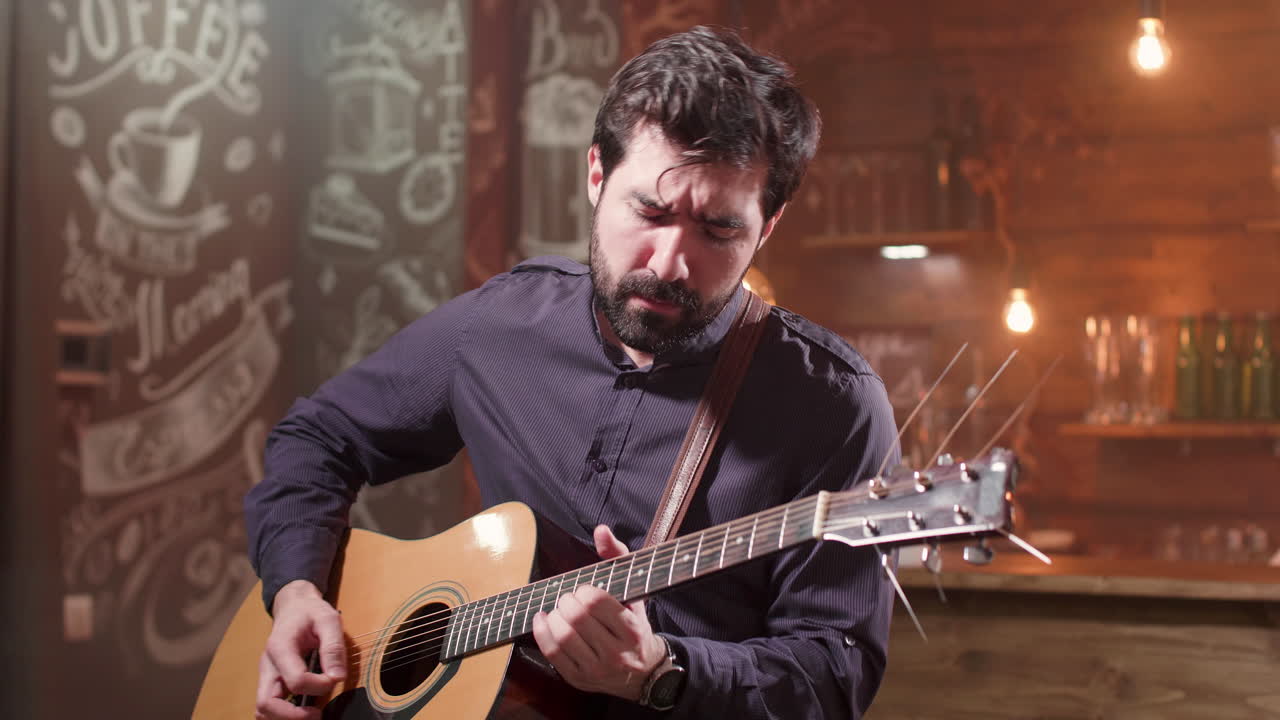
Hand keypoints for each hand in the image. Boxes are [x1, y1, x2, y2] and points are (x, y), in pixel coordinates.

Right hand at [254, 580, 346, 719]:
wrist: (294, 606)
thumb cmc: (311, 612)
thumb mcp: (328, 619)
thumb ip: (333, 647)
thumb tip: (337, 677)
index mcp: (280, 647)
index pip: (295, 680)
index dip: (318, 686)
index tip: (334, 678)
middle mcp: (268, 664)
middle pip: (266, 703)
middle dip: (292, 716)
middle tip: (317, 714)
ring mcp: (267, 674)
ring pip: (263, 709)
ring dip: (285, 717)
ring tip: (311, 714)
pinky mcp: (271, 680)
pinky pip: (270, 704)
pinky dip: (283, 713)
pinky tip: (303, 709)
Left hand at [531, 525, 667, 700]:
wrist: (643, 673)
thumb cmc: (635, 625)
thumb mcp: (635, 591)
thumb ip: (617, 556)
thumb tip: (600, 530)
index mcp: (632, 629)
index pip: (596, 601)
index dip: (583, 590)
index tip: (584, 590)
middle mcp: (616, 652)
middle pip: (576, 618)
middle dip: (566, 601)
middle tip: (570, 599)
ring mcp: (597, 669)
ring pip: (562, 636)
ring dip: (554, 615)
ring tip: (560, 610)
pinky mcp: (579, 679)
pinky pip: (552, 652)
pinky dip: (541, 631)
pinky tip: (543, 619)